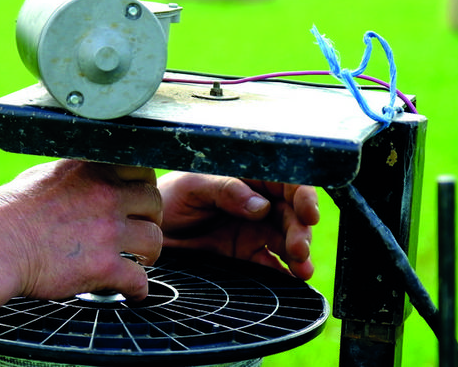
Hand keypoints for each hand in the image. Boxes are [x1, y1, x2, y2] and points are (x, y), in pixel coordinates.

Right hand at [0, 160, 162, 300]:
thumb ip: (72, 174)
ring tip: (137, 261)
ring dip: (148, 254)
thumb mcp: (41, 175)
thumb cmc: (5, 214)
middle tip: (138, 232)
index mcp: (90, 169)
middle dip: (150, 219)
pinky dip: (138, 289)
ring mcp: (107, 230)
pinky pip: (140, 280)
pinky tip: (131, 291)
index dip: (142, 187)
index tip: (136, 202)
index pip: (141, 169)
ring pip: (154, 240)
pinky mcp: (103, 266)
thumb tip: (83, 178)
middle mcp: (105, 194)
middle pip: (154, 203)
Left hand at [158, 172, 318, 279]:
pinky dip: (285, 272)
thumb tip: (261, 205)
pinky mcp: (246, 255)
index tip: (308, 212)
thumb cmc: (169, 199)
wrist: (149, 232)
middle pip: (291, 214)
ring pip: (287, 239)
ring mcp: (254, 231)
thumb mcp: (192, 187)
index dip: (303, 195)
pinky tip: (292, 278)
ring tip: (302, 269)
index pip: (285, 182)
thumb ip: (225, 190)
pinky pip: (272, 264)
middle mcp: (256, 204)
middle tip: (299, 248)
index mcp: (247, 179)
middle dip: (301, 230)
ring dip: (300, 253)